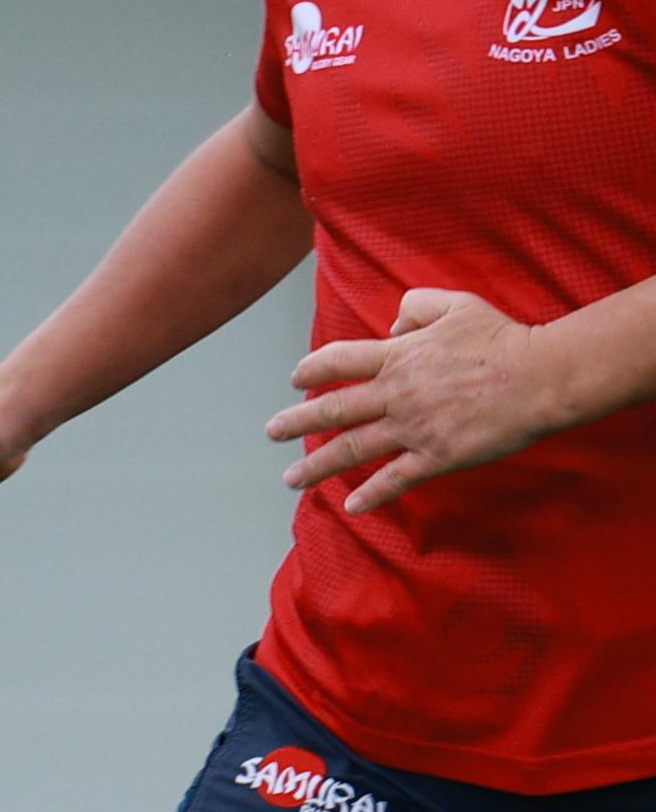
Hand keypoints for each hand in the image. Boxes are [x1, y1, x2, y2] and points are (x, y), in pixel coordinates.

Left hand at [274, 286, 570, 513]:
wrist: (541, 377)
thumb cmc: (502, 338)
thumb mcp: (455, 305)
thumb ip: (415, 307)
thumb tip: (391, 326)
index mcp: (397, 356)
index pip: (338, 361)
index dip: (311, 369)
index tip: (296, 379)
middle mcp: (395, 394)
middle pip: (332, 410)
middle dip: (296, 422)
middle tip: (271, 432)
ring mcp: (413, 428)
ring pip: (351, 450)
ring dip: (317, 467)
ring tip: (291, 479)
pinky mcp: (436, 456)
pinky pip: (395, 479)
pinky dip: (371, 494)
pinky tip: (352, 506)